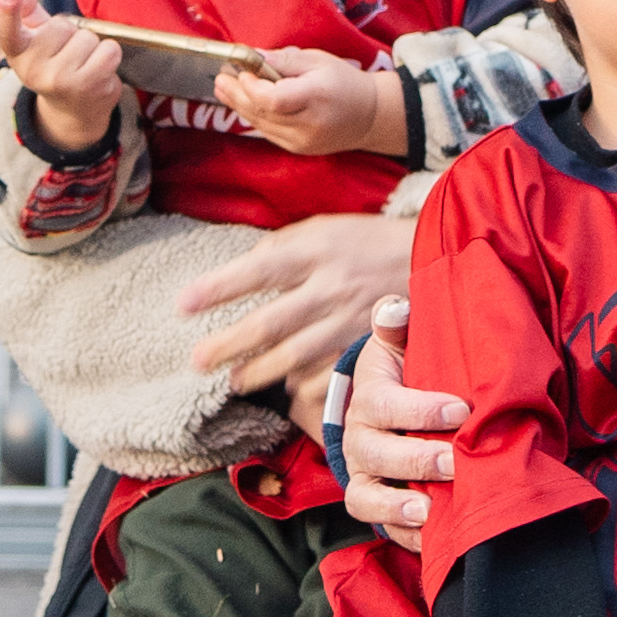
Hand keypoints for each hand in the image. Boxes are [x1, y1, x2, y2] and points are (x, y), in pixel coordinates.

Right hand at [0, 0, 126, 137]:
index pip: (8, 30)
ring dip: (93, 46)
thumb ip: (27, 10)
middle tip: (68, 55)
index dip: (8, 10)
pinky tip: (98, 71)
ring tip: (83, 63)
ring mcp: (59, 80)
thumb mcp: (36, 38)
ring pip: (88, 38)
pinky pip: (109, 51)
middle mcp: (33, 69)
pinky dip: (109, 56)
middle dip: (72, 34)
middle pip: (64, 25)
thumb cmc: (54, 63)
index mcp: (18, 52)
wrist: (72, 111)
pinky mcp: (87, 86)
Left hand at [181, 210, 424, 394]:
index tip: (182, 305)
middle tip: (198, 361)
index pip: (259, 270)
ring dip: (260, 372)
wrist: (434, 263)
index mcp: (319, 249)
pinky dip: (304, 385)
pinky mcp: (368, 347)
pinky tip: (288, 387)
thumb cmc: (369, 243)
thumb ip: (283, 247)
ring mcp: (352, 322)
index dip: (218, 288)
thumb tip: (240, 270)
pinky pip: (328, 375)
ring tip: (235, 380)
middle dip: (228, 345)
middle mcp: (333, 287)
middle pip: (270, 323)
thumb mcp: (327, 228)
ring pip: (295, 357)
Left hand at [218, 48, 402, 157]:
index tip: (242, 72)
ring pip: (261, 124)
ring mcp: (303, 141)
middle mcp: (309, 123)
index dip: (252, 88)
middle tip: (220, 79)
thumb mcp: (319, 61)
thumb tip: (252, 55)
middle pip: (263, 112)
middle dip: (237, 95)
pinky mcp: (298, 149)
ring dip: (240, 105)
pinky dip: (255, 116)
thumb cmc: (344, 82)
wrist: (370, 116)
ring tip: (224, 89)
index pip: (275, 100)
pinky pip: (268, 132)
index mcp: (317, 97)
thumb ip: (283, 60)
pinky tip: (243, 103)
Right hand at [324, 304, 458, 534]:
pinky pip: (382, 528)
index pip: (387, 404)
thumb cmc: (404, 374)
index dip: (421, 409)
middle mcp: (361, 441)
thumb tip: (394, 309)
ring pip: (368, 497)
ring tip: (431, 511)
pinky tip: (436, 540)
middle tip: (455, 462)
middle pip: (378, 455)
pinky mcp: (375, 505)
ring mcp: (365, 476)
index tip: (461, 410)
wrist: (387, 411)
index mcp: (370, 399)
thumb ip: (398, 324)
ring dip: (399, 507)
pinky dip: (406, 537)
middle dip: (417, 460)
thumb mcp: (400, 344)